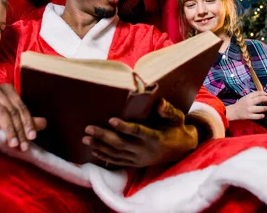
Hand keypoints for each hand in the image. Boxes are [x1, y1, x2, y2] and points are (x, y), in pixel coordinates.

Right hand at [0, 84, 46, 150]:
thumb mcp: (10, 114)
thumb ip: (26, 119)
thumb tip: (44, 124)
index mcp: (8, 89)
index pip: (21, 108)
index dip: (28, 123)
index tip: (32, 137)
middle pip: (12, 112)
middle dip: (19, 130)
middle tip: (23, 146)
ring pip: (1, 113)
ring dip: (8, 130)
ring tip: (12, 144)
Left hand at [82, 99, 197, 167]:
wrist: (182, 150)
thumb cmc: (177, 128)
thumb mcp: (177, 118)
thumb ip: (168, 111)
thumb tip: (159, 103)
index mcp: (155, 138)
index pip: (137, 132)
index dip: (124, 127)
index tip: (111, 120)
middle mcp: (145, 151)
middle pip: (121, 144)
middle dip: (103, 136)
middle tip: (88, 128)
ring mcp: (139, 159)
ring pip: (116, 154)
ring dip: (99, 147)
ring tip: (85, 139)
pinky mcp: (136, 164)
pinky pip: (118, 162)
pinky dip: (105, 157)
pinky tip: (94, 151)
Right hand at [226, 91, 266, 120]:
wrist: (233, 111)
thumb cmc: (240, 104)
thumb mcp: (245, 97)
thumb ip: (253, 96)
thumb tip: (263, 95)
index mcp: (247, 97)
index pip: (257, 93)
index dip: (264, 93)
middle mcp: (249, 103)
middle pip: (261, 99)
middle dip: (266, 99)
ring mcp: (249, 110)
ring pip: (262, 108)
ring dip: (266, 108)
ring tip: (266, 108)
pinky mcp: (249, 116)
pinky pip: (259, 116)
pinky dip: (262, 115)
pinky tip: (262, 115)